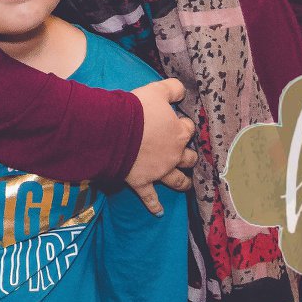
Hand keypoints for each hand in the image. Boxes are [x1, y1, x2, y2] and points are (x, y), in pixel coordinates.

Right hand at [127, 78, 197, 215]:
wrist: (113, 131)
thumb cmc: (135, 109)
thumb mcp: (155, 91)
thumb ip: (172, 89)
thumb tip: (182, 89)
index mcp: (178, 132)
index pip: (188, 128)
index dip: (182, 124)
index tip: (176, 121)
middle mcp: (173, 154)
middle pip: (189, 157)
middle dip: (188, 155)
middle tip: (185, 153)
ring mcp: (159, 171)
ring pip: (178, 179)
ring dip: (182, 182)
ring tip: (186, 184)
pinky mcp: (142, 182)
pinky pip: (150, 197)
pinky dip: (154, 205)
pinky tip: (158, 212)